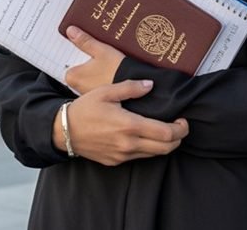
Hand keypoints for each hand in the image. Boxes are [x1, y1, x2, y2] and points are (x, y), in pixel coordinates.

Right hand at [53, 80, 189, 165]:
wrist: (63, 131)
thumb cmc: (85, 109)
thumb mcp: (106, 92)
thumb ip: (130, 88)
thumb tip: (150, 85)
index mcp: (129, 125)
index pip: (166, 133)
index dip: (181, 129)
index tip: (183, 120)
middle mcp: (128, 144)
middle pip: (166, 148)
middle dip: (178, 138)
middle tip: (180, 126)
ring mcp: (122, 155)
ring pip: (154, 154)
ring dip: (165, 144)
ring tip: (165, 130)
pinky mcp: (116, 161)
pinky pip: (140, 157)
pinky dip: (149, 148)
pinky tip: (146, 136)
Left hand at [65, 26, 124, 94]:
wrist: (134, 88)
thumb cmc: (115, 70)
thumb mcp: (100, 50)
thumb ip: (84, 41)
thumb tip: (71, 31)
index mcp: (72, 76)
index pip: (74, 61)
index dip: (86, 56)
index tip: (95, 53)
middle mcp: (77, 88)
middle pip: (82, 70)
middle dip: (91, 65)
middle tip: (104, 59)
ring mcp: (88, 94)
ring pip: (91, 77)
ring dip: (99, 72)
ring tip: (111, 66)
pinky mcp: (100, 98)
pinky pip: (100, 84)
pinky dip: (105, 79)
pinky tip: (114, 74)